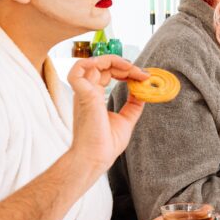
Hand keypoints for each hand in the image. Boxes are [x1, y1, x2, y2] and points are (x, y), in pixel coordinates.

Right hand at [68, 55, 148, 172]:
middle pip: (101, 65)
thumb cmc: (105, 144)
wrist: (96, 158)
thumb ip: (132, 105)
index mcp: (94, 96)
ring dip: (112, 60)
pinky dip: (92, 63)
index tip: (143, 76)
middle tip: (142, 73)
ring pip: (90, 63)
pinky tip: (114, 68)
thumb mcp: (125, 120)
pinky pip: (76, 71)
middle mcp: (87, 92)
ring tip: (130, 68)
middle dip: (124, 65)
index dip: (125, 70)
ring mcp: (83, 93)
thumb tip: (142, 92)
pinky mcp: (83, 96)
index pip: (107, 73)